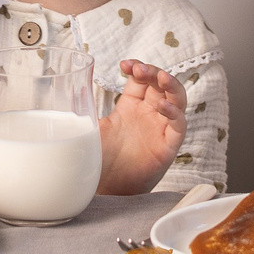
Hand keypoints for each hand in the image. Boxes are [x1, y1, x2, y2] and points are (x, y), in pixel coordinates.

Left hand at [98, 58, 188, 192]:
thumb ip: (87, 105)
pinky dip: (174, 113)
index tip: (125, 64)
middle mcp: (149, 113)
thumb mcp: (92, 125)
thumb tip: (74, 81)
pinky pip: (178, 126)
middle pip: (160, 84)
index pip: (142, 79)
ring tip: (161, 78)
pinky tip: (163, 106)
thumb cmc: (99, 158)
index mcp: (132, 105)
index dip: (138, 67)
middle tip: (140, 69)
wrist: (104, 189)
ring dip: (172, 86)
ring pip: (177, 99)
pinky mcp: (168, 146)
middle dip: (153, 72)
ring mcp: (161, 128)